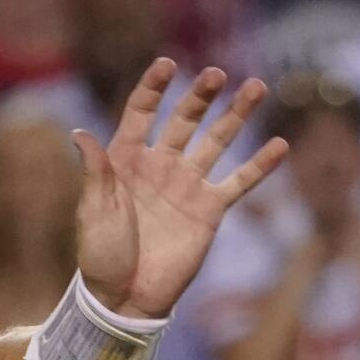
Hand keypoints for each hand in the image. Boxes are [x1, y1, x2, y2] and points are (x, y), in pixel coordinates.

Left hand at [75, 60, 286, 318]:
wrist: (126, 296)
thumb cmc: (101, 254)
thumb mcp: (94, 211)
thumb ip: (95, 172)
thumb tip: (79, 133)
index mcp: (125, 160)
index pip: (141, 113)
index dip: (152, 88)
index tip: (166, 63)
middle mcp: (159, 165)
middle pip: (184, 120)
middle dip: (199, 96)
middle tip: (215, 74)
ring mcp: (187, 185)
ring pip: (217, 141)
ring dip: (236, 115)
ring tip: (255, 87)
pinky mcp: (210, 209)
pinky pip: (238, 182)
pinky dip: (259, 165)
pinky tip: (280, 145)